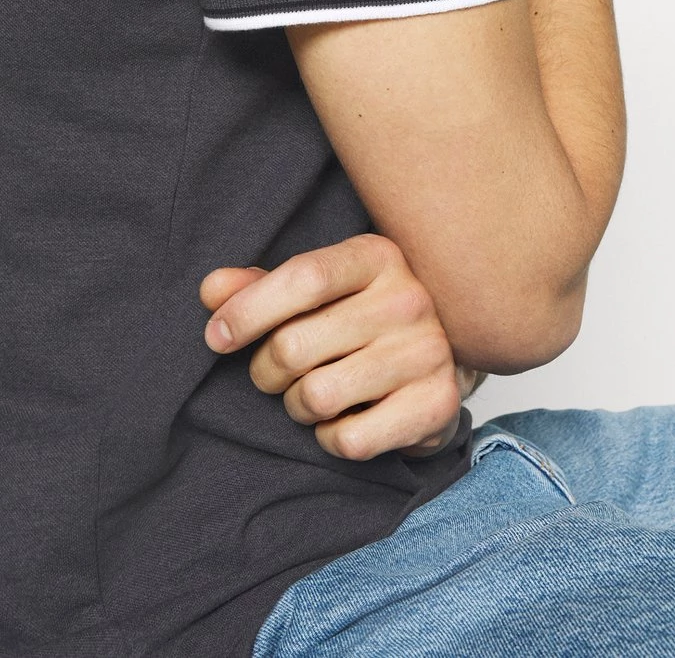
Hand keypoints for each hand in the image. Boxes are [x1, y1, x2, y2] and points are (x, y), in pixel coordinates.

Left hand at [199, 233, 477, 461]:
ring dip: (297, 407)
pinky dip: (331, 439)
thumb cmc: (355, 318)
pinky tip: (345, 419)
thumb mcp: (313, 291)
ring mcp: (427, 352)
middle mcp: (408, 299)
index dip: (248, 311)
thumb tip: (212, 289)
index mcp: (376, 257)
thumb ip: (259, 287)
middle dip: (265, 371)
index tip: (217, 337)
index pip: (304, 278)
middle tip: (275, 373)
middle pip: (294, 346)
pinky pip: (350, 440)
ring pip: (316, 397)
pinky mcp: (437, 404)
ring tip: (313, 393)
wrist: (438, 359)